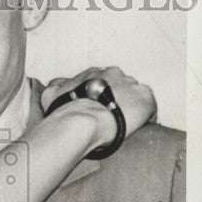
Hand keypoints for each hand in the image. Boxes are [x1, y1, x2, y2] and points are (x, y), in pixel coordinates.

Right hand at [42, 66, 156, 146]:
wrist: (83, 121)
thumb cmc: (66, 111)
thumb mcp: (52, 93)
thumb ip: (57, 85)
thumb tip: (57, 84)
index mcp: (95, 72)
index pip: (102, 80)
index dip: (100, 95)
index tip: (98, 107)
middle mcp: (116, 73)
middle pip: (120, 85)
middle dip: (116, 99)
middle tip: (109, 116)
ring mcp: (132, 85)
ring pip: (134, 95)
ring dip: (129, 107)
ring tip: (121, 124)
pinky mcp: (145, 99)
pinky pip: (149, 108)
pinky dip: (144, 118)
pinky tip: (134, 128)